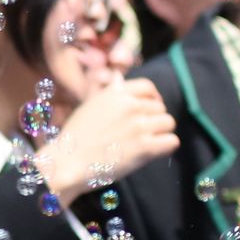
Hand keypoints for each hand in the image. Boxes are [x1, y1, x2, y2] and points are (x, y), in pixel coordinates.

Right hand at [35, 75, 177, 198]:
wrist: (67, 163)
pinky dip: (165, 147)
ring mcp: (139, 126)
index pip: (148, 88)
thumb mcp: (89, 106)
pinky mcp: (145, 147)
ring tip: (147, 143)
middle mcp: (130, 106)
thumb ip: (109, 93)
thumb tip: (119, 77)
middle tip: (141, 134)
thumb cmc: (74, 138)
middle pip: (160, 108)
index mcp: (116, 94)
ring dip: (161, 133)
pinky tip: (154, 152)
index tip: (148, 111)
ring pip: (168, 123)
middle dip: (153, 120)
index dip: (152, 99)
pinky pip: (172, 141)